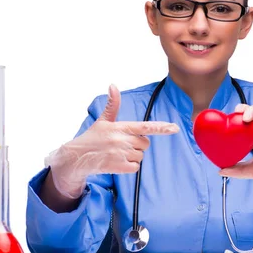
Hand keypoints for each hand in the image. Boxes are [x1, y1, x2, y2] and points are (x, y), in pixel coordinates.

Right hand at [45, 84, 179, 198]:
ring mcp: (121, 154)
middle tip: (121, 145)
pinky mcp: (119, 167)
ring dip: (132, 156)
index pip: (145, 126)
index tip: (175, 128)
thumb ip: (113, 104)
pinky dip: (129, 167)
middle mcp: (122, 140)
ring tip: (117, 154)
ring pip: (140, 156)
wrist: (77, 158)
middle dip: (137, 145)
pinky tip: (117, 163)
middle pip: (145, 143)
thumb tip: (113, 85)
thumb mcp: (103, 120)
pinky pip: (135, 167)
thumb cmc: (93, 138)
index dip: (161, 128)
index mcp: (121, 127)